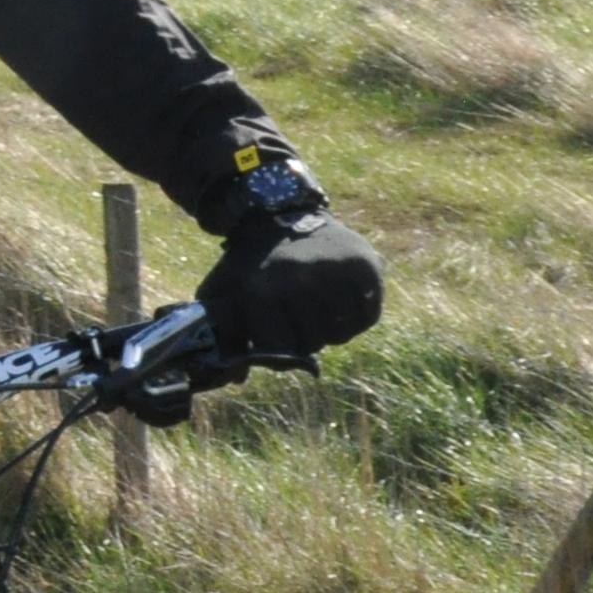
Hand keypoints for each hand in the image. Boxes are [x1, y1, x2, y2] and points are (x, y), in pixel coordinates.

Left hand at [198, 192, 381, 363]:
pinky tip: (341, 301)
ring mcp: (333, 271)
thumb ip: (226, 333)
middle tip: (299, 319)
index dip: (281, 351)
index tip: (279, 338)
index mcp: (262, 290)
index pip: (282, 351)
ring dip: (333, 329)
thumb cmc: (248, 261)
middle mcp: (299, 280)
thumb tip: (237, 379)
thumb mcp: (223, 290)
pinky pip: (369, 316)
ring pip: (343, 333)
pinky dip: (358, 317)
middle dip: (307, 338)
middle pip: (314, 343)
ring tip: (318, 308)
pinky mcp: (363, 265)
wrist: (278, 213)